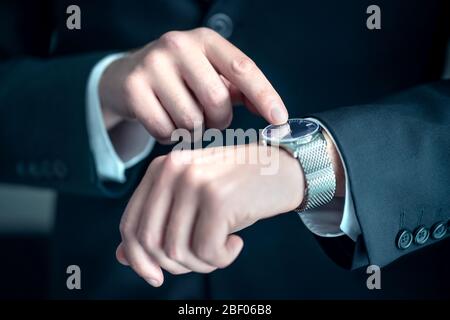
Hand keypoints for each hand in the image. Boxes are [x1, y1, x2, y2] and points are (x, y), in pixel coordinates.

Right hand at [99, 28, 287, 140]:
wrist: (126, 76)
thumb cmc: (180, 78)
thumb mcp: (209, 74)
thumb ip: (239, 88)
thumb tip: (273, 112)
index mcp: (205, 40)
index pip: (243, 68)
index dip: (264, 95)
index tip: (280, 120)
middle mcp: (178, 45)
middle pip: (217, 100)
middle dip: (220, 120)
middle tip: (211, 119)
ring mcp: (152, 65)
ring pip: (191, 120)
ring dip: (194, 130)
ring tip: (185, 118)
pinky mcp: (133, 89)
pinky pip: (165, 130)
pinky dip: (170, 136)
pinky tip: (165, 122)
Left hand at [116, 144, 303, 285]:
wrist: (283, 168)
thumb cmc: (237, 189)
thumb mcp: (193, 203)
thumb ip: (158, 224)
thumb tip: (122, 257)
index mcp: (160, 169)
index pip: (131, 223)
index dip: (138, 258)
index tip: (155, 276)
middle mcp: (172, 170)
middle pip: (150, 242)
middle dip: (173, 265)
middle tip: (202, 260)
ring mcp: (195, 182)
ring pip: (177, 252)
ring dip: (201, 264)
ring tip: (222, 249)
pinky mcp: (218, 198)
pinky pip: (206, 252)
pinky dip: (222, 259)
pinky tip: (236, 243)